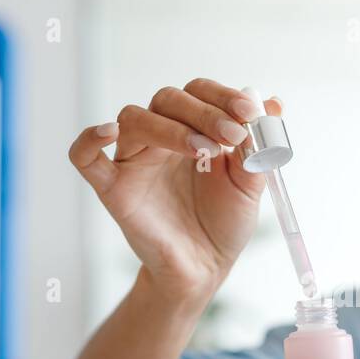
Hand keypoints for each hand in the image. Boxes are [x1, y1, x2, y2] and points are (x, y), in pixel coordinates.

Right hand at [67, 80, 283, 309]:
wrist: (206, 267)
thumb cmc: (224, 222)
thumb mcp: (249, 184)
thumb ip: (257, 146)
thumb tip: (274, 103)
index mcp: (193, 128)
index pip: (198, 92)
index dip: (222, 96)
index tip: (249, 112)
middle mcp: (160, 138)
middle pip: (167, 99)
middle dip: (204, 112)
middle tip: (233, 136)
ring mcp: (134, 161)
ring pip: (134, 119)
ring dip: (169, 128)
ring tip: (204, 150)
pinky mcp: (113, 189)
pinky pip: (85, 157)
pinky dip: (89, 139)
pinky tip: (108, 131)